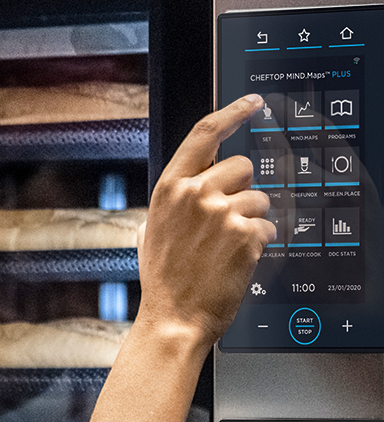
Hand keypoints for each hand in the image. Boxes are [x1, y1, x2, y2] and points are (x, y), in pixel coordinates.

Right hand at [136, 94, 276, 346]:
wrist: (173, 318)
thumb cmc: (163, 280)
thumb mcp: (152, 230)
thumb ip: (172, 202)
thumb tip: (189, 186)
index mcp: (169, 188)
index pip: (205, 134)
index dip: (233, 112)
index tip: (253, 103)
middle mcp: (195, 194)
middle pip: (242, 166)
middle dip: (241, 189)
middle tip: (226, 221)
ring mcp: (222, 213)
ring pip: (261, 198)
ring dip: (251, 220)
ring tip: (226, 248)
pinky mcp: (246, 234)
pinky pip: (268, 226)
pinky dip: (258, 243)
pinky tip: (236, 261)